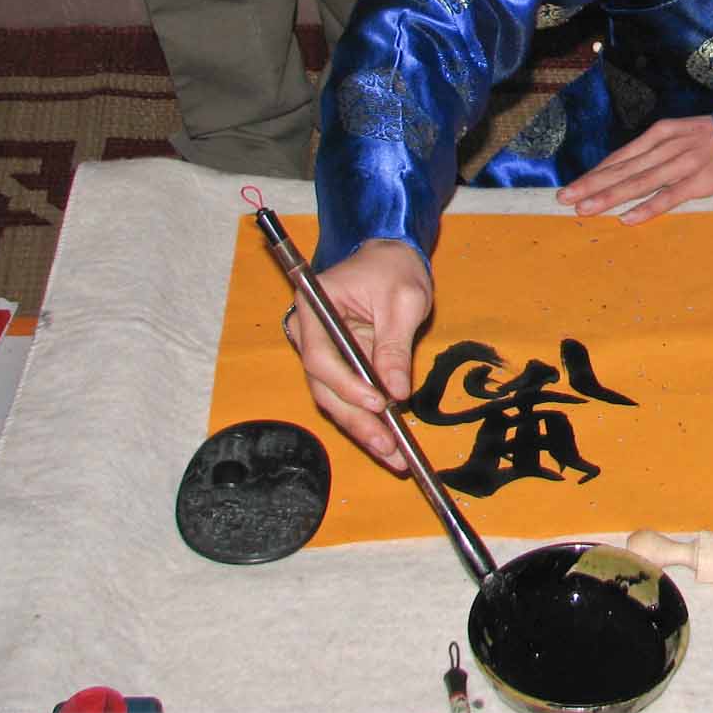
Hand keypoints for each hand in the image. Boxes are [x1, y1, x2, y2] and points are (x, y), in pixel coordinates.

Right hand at [286, 238, 431, 472]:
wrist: (391, 257)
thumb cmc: (395, 269)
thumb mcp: (403, 302)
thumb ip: (396, 347)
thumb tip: (396, 392)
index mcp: (315, 305)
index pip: (321, 356)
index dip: (347, 385)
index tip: (377, 402)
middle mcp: (309, 333)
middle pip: (325, 386)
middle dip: (356, 420)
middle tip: (388, 447)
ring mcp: (322, 351)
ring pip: (334, 399)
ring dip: (363, 429)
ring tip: (393, 455)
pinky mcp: (340, 365)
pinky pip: (348, 397)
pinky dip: (368, 420)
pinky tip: (389, 443)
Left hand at [556, 115, 712, 224]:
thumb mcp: (688, 133)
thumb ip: (663, 149)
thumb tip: (634, 168)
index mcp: (663, 132)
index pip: (622, 156)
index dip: (596, 172)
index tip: (573, 186)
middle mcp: (669, 145)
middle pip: (623, 169)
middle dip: (591, 185)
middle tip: (564, 199)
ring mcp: (685, 162)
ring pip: (639, 182)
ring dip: (609, 197)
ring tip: (585, 210)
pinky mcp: (702, 179)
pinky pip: (670, 196)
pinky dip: (647, 208)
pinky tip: (627, 219)